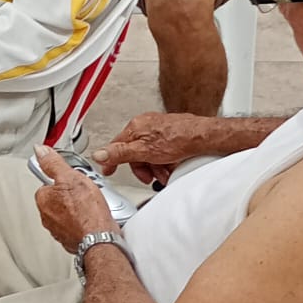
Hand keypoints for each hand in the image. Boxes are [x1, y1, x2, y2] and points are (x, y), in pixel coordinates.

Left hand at [31, 146, 119, 254]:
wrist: (100, 239)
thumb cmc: (87, 212)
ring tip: (94, 205)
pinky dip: (85, 222)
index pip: (49, 183)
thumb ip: (54, 163)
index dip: (64, 179)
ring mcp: (58, 230)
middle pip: (59, 198)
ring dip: (79, 208)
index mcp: (43, 199)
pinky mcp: (71, 240)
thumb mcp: (70, 177)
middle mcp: (47, 216)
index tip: (75, 179)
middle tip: (87, 192)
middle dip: (72, 194)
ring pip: (69, 212)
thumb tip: (40, 151)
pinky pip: (77, 226)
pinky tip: (95, 218)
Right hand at [93, 112, 217, 186]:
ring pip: (148, 153)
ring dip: (154, 167)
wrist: (204, 137)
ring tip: (164, 174)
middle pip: (134, 152)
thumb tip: (99, 154)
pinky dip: (164, 161)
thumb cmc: (178, 140)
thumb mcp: (144, 151)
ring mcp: (158, 128)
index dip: (112, 161)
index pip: (115, 146)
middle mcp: (145, 125)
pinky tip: (171, 166)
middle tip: (149, 177)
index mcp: (135, 127)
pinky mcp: (170, 133)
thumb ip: (119, 153)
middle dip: (142, 168)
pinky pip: (160, 150)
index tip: (108, 170)